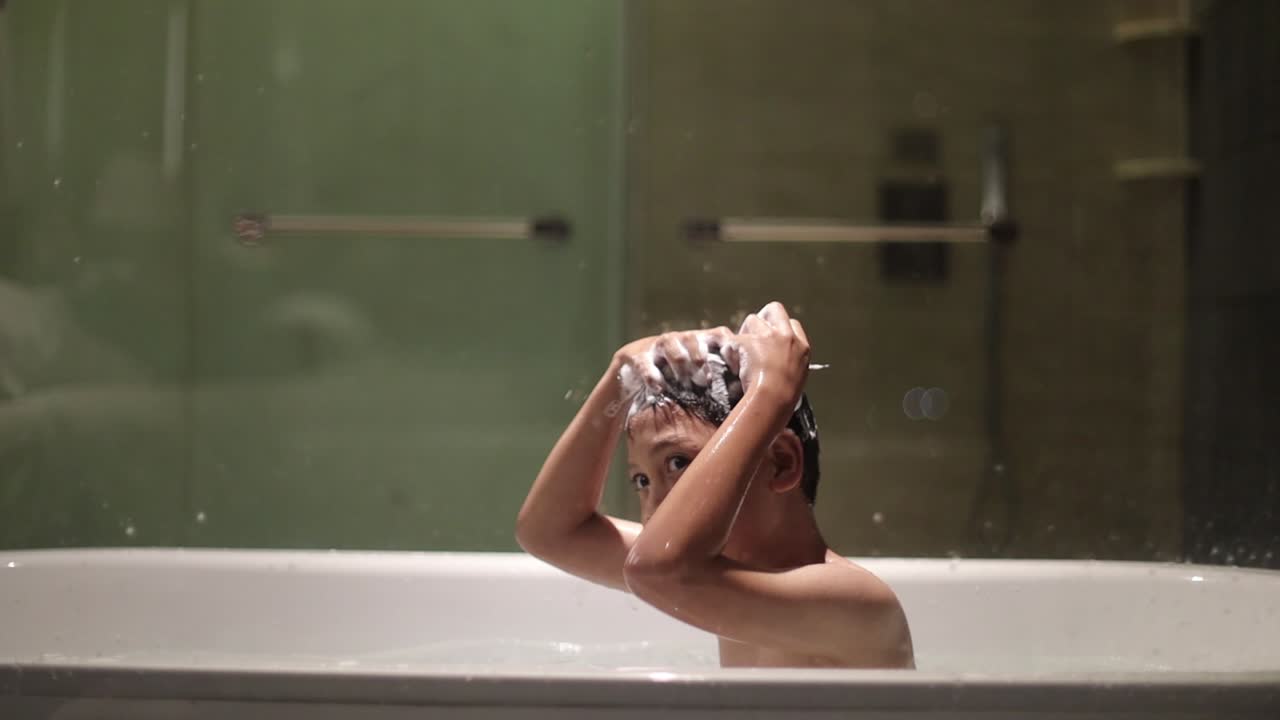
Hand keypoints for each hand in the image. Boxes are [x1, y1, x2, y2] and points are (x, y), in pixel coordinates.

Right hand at [613, 326, 737, 398]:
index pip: (720, 335)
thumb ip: (720, 377)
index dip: (730, 348)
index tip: (737, 368)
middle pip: (693, 339)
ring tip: (686, 384)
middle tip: (705, 381)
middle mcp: (679, 338)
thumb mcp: (697, 373)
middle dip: (701, 360)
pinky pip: (645, 363)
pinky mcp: (636, 356)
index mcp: (699, 341)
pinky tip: (658, 388)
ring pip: (671, 346)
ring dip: (680, 365)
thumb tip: (749, 396)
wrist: (633, 371)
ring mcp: (657, 345)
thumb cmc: (674, 375)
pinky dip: (652, 375)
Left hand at [733, 301, 809, 404]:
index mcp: (802, 347)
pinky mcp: (747, 340)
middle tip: (753, 334)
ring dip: (746, 332)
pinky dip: (729, 347)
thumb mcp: (797, 376)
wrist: (773, 400)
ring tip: (741, 350)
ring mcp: (767, 336)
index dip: (780, 329)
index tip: (771, 339)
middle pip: (775, 309)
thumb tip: (777, 360)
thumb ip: (789, 361)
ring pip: (752, 319)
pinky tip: (729, 359)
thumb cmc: (784, 397)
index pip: (793, 324)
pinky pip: (733, 337)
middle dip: (763, 317)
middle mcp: (786, 336)